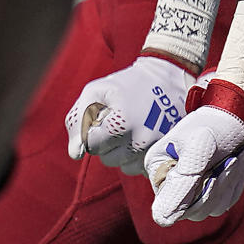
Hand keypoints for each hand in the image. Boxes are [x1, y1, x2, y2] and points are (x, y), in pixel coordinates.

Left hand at [65, 54, 194, 174]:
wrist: (169, 74)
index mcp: (121, 123)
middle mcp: (140, 140)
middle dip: (108, 142)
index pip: (92, 146)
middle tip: (120, 120)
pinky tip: (144, 136)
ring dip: (123, 151)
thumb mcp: (97, 90)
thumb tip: (75, 154)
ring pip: (125, 166)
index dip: (94, 131)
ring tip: (133, 127)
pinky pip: (142, 168)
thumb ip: (78, 121)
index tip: (106, 116)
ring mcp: (154, 148)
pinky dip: (139, 156)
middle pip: (108, 159)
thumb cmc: (127, 83)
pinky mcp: (166, 152)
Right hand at [145, 77, 243, 226]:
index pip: (167, 209)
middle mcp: (172, 183)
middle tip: (231, 159)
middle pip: (194, 210)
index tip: (212, 176)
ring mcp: (192, 188)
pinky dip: (236, 181)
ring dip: (230, 181)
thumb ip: (182, 181)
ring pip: (212, 208)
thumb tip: (162, 219)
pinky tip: (239, 160)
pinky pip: (225, 201)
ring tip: (237, 155)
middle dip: (218, 185)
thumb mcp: (200, 147)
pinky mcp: (211, 189)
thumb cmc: (217, 122)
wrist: (240, 110)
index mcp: (159, 170)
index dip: (193, 198)